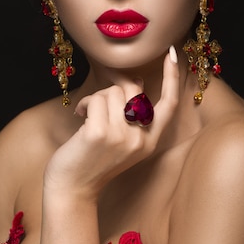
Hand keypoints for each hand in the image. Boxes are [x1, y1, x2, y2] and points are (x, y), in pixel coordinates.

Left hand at [43, 47, 179, 201]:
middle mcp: (140, 140)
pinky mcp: (100, 133)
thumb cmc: (93, 161)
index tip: (171, 55)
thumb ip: (133, 115)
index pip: (168, 105)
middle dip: (113, 89)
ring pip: (114, 91)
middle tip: (98, 104)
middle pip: (134, 90)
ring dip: (96, 98)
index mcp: (150, 142)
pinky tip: (79, 116)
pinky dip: (85, 103)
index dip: (172, 78)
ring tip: (87, 114)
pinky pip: (97, 98)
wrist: (72, 189)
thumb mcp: (122, 141)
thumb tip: (136, 81)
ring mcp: (121, 137)